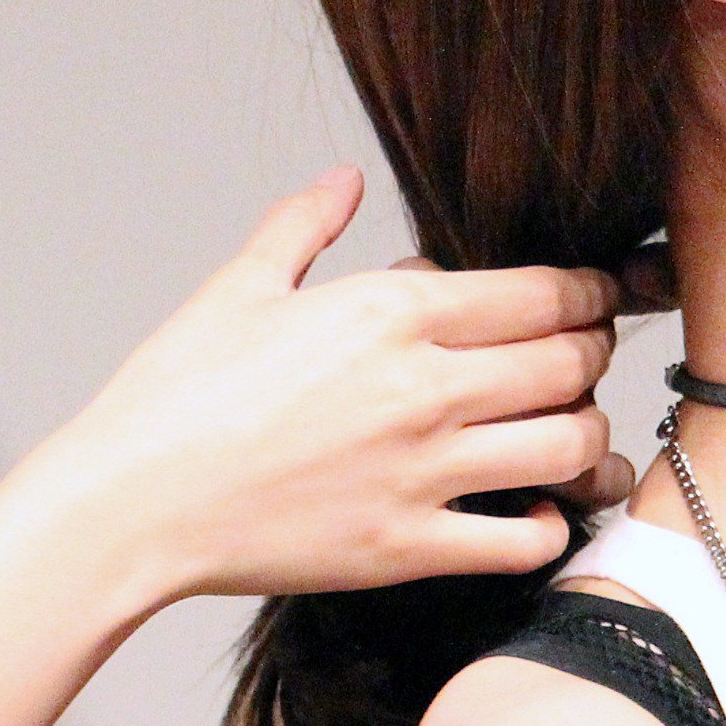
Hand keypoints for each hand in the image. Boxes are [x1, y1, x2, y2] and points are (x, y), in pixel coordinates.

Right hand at [24, 170, 621, 606]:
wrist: (131, 501)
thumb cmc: (174, 391)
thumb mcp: (239, 287)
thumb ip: (305, 225)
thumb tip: (345, 179)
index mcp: (390, 313)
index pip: (542, 292)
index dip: (588, 293)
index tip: (594, 297)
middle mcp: (423, 389)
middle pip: (570, 363)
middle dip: (592, 355)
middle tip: (583, 358)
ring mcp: (422, 473)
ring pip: (567, 447)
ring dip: (585, 435)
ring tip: (568, 432)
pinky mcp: (407, 547)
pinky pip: (523, 540)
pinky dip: (549, 524)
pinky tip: (532, 510)